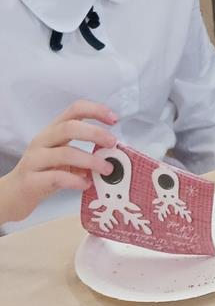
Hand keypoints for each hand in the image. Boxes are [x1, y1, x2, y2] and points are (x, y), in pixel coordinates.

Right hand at [0, 101, 117, 226]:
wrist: (10, 196)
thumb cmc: (41, 174)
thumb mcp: (61, 160)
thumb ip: (82, 155)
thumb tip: (109, 156)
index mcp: (52, 131)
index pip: (74, 109)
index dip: (96, 110)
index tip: (114, 119)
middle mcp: (42, 141)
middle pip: (70, 127)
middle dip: (95, 133)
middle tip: (112, 143)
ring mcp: (34, 160)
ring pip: (65, 153)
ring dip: (91, 161)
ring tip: (105, 169)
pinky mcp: (30, 181)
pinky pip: (56, 177)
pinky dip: (75, 180)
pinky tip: (85, 184)